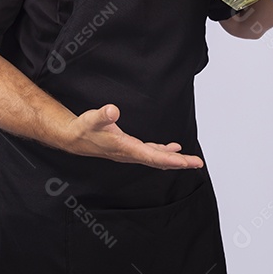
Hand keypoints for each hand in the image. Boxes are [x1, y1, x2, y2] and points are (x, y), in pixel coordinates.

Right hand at [65, 104, 203, 169]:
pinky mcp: (130, 148)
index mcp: (126, 148)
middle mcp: (131, 154)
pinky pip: (152, 153)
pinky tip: (173, 148)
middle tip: (198, 163)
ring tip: (191, 160)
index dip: (172, 159)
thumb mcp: (92, 119)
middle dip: (180, 163)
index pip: (153, 156)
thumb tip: (112, 110)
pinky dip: (164, 152)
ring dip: (174, 159)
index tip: (187, 161)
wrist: (75, 138)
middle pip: (160, 161)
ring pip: (157, 159)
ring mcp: (132, 153)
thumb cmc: (85, 129)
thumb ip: (103, 115)